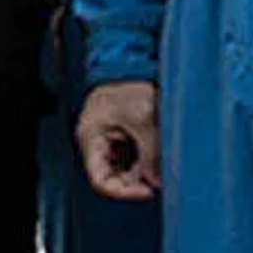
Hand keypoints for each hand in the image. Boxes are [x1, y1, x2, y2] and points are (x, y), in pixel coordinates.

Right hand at [77, 81, 161, 200]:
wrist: (134, 61)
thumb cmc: (130, 82)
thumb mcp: (143, 118)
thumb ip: (151, 152)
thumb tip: (158, 181)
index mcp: (91, 137)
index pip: (101, 180)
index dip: (123, 191)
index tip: (147, 191)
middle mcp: (96, 142)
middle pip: (114, 177)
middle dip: (136, 180)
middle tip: (158, 178)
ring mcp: (109, 138)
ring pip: (125, 168)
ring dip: (143, 169)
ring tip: (160, 162)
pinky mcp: (121, 134)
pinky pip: (132, 157)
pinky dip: (145, 159)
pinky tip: (158, 153)